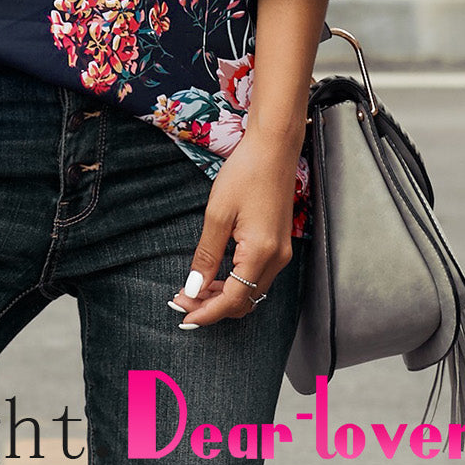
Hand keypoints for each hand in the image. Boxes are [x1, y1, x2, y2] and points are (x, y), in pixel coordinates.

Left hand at [169, 128, 299, 327]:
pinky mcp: (280, 245)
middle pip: (245, 301)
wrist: (273, 149)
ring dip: (224, 296)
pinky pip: (258, 277)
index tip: (184, 316)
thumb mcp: (218, 214)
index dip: (207, 312)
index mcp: (261, 253)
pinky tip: (216, 276)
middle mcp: (277, 259)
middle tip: (183, 301)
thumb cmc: (245, 174)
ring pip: (252, 291)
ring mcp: (281, 253)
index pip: (234, 299)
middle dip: (213, 307)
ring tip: (194, 290)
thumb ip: (206, 255)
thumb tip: (194, 288)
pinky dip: (237, 282)